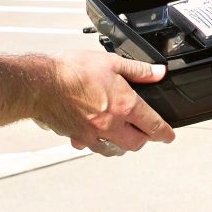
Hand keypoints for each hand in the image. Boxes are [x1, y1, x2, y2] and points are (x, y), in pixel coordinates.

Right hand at [32, 50, 175, 154]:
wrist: (42, 85)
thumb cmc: (73, 71)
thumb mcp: (111, 62)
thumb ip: (138, 71)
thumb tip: (158, 72)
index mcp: (125, 105)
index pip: (153, 125)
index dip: (165, 133)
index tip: (169, 136)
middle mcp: (111, 124)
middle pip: (136, 143)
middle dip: (145, 139)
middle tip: (147, 132)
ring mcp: (93, 134)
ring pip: (115, 149)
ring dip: (123, 144)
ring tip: (124, 135)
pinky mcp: (76, 137)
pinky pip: (91, 146)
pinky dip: (97, 143)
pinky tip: (95, 134)